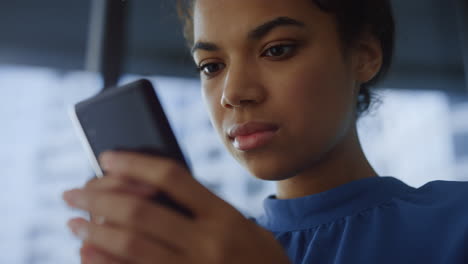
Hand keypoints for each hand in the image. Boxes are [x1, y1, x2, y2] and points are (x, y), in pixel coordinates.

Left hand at [63, 151, 290, 263]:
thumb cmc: (256, 258)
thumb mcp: (242, 226)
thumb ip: (203, 208)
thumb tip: (148, 189)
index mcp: (224, 217)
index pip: (171, 177)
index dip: (134, 163)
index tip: (107, 157)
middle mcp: (207, 244)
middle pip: (140, 211)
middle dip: (98, 197)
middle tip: (73, 191)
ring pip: (130, 245)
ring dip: (93, 230)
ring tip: (73, 221)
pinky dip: (103, 262)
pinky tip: (86, 252)